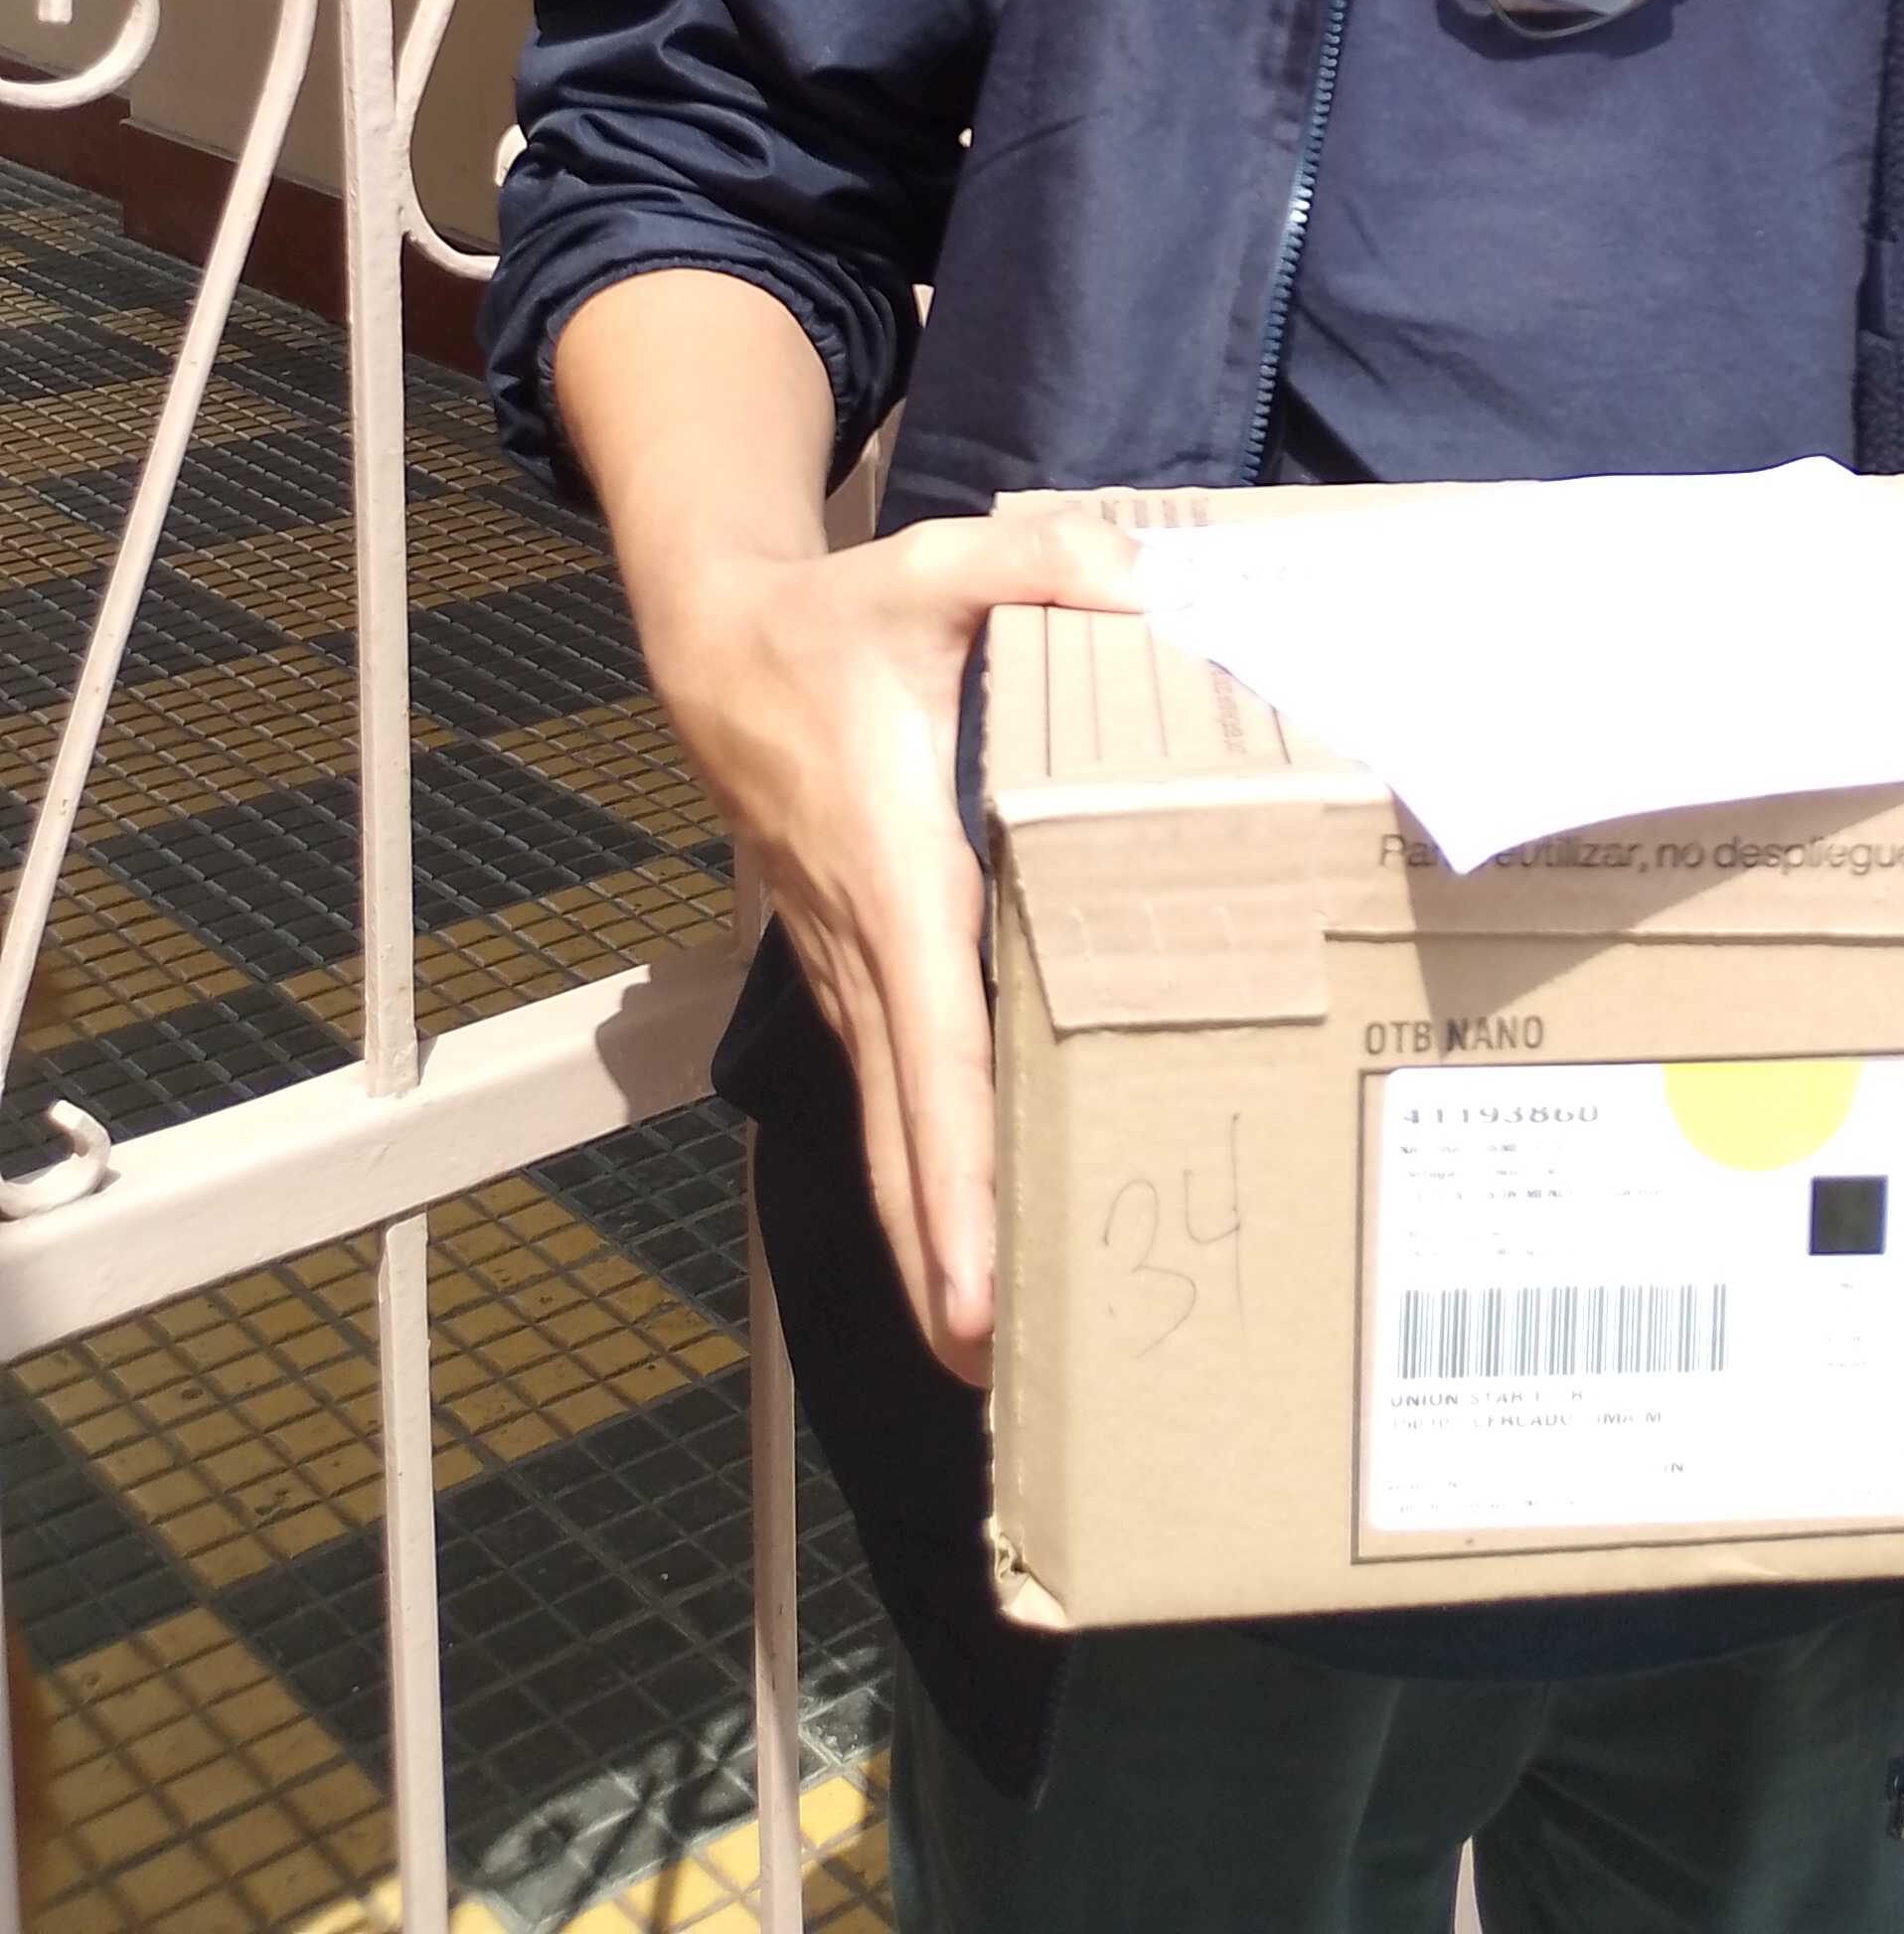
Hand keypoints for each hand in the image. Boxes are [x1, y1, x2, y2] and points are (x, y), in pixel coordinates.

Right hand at [641, 496, 1140, 1384]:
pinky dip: (919, 1165)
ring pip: (889, 1125)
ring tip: (992, 1349)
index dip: (956, 1176)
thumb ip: (1044, 565)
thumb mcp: (939, 567)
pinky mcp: (851, 963)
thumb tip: (1143, 577)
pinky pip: (889, 1084)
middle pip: (904, 1134)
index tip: (974, 1288)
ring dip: (928, 1231)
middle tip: (995, 1380)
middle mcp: (866, 947)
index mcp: (901, 878)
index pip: (934, 1052)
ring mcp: (848, 966)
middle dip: (942, 1260)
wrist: (719, 646)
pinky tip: (962, 1225)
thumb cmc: (839, 617)